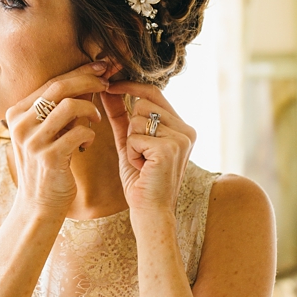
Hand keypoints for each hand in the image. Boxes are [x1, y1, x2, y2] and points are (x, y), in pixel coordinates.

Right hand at [4, 63, 110, 215]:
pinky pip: (79, 131)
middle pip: (60, 88)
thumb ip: (62, 107)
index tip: (102, 67)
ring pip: (71, 106)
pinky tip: (88, 142)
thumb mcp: (49, 131)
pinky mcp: (48, 156)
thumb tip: (90, 77)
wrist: (39, 203)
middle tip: (108, 83)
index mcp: (16, 112)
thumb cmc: (49, 163)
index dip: (80, 71)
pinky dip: (90, 133)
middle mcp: (20, 123)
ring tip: (96, 119)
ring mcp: (32, 140)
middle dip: (89, 81)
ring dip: (91, 110)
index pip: (52, 82)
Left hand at [102, 80, 195, 216]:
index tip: (110, 85)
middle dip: (131, 127)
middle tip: (140, 153)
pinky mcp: (168, 148)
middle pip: (143, 103)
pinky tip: (142, 168)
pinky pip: (134, 136)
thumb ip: (123, 115)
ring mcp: (180, 138)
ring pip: (137, 119)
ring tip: (142, 162)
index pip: (155, 92)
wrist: (151, 212)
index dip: (131, 86)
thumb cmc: (141, 180)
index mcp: (183, 127)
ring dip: (131, 142)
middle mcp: (186, 130)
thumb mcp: (131, 143)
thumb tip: (109, 89)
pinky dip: (131, 153)